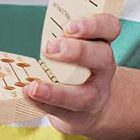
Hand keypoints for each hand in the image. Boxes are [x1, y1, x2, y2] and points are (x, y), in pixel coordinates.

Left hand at [24, 14, 120, 137]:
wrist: (90, 106)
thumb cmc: (78, 68)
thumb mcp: (79, 46)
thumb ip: (66, 36)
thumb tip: (44, 26)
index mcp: (102, 44)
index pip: (110, 28)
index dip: (94, 25)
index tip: (70, 25)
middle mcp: (103, 68)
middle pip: (102, 57)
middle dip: (77, 51)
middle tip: (50, 47)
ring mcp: (94, 94)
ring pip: (84, 94)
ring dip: (57, 90)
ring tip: (34, 85)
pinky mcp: (78, 114)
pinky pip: (61, 110)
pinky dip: (43, 102)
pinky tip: (28, 94)